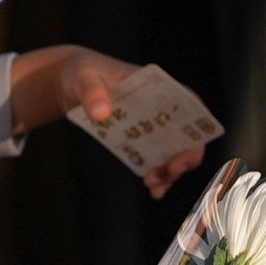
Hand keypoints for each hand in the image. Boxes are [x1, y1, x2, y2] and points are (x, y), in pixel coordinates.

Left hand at [10, 44, 206, 190]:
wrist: (68, 84)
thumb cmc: (82, 73)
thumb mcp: (84, 78)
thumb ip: (93, 93)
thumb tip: (102, 114)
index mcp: (156, 86)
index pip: (189, 102)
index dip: (197, 123)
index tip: (190, 144)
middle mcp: (160, 108)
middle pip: (188, 133)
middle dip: (186, 156)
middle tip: (171, 170)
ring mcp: (152, 127)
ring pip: (176, 152)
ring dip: (172, 172)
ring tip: (153, 184)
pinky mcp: (139, 142)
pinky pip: (157, 161)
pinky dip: (160, 178)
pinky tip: (155, 191)